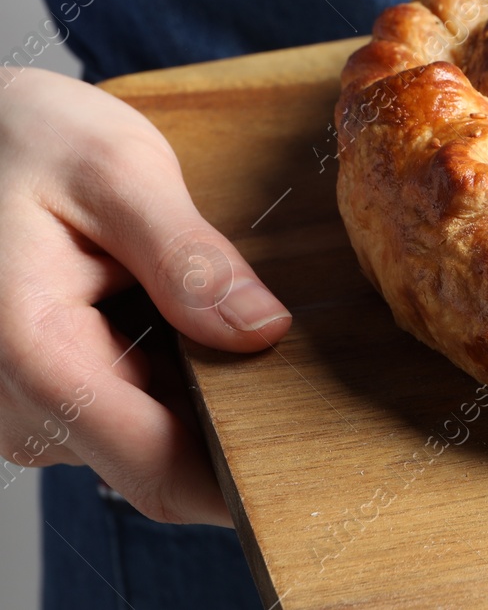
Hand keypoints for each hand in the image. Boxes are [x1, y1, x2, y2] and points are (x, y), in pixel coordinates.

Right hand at [0, 68, 291, 524]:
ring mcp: (27, 406)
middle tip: (301, 360)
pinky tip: (184, 314)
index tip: (322, 459)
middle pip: (163, 456)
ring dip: (201, 388)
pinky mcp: (41, 391)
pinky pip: (125, 405)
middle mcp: (20, 407)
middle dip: (235, 419)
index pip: (161, 471)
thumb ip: (188, 257)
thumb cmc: (23, 140)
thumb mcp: (115, 170)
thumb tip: (262, 331)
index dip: (246, 481)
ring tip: (231, 315)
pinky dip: (170, 369)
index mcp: (34, 357)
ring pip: (147, 433)